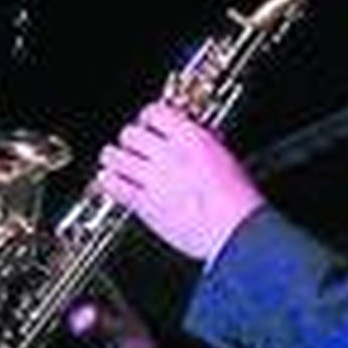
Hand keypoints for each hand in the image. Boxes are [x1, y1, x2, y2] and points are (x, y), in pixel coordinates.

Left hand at [96, 101, 265, 261]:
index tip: (148, 124)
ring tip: (115, 162)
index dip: (148, 118)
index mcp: (192, 139)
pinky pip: (114, 186)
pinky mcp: (144, 205)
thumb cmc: (239, 204)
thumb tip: (184, 140)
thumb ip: (198, 146)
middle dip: (129, 139)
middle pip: (130, 133)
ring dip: (113, 158)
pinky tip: (110, 182)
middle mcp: (169, 154)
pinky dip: (108, 182)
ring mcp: (154, 179)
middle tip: (131, 147)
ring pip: (114, 156)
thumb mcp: (224, 159)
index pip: (155, 112)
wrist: (235, 235)